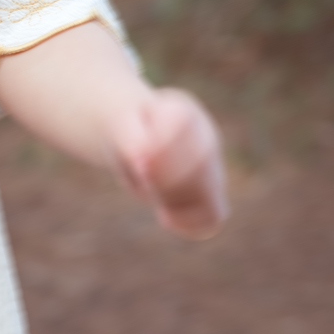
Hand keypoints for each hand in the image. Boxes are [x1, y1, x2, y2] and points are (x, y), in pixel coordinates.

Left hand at [111, 87, 227, 239]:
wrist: (137, 131)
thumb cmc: (128, 129)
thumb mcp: (120, 128)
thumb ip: (129, 140)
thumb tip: (140, 164)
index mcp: (183, 109)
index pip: (184, 129)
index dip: (161, 151)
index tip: (138, 164)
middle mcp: (207, 135)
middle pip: (201, 163)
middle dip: (166, 179)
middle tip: (144, 179)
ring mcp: (214, 165)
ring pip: (210, 193)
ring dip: (175, 201)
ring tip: (155, 193)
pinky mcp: (212, 191)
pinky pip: (214, 216)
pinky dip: (189, 223)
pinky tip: (164, 216)